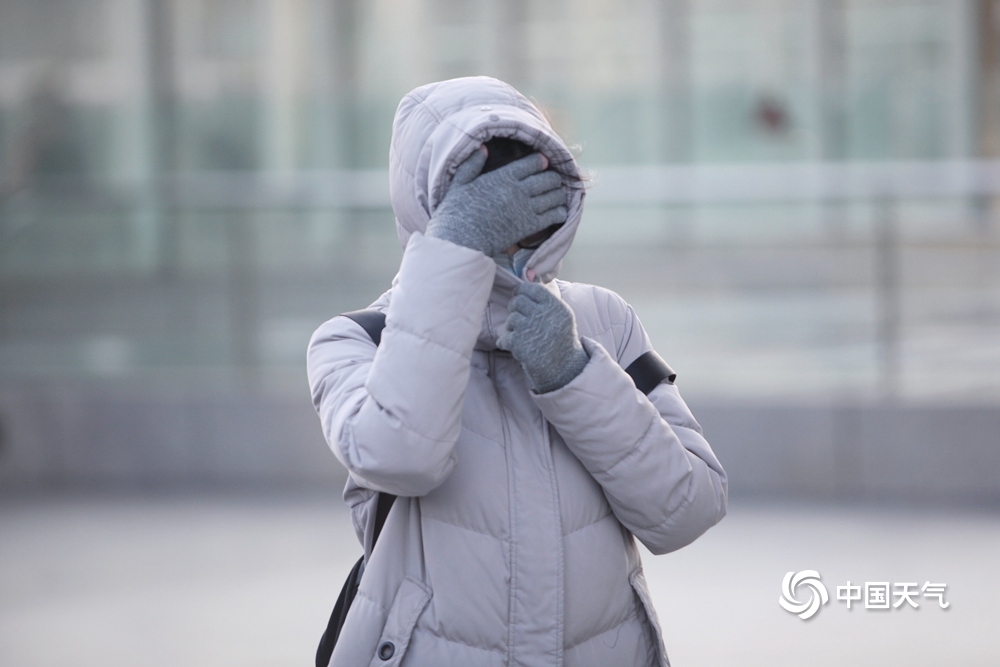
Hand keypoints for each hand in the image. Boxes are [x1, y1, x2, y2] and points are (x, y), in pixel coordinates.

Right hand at [425, 147, 567, 256]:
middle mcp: (518, 190)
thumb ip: (471, 164)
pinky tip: (559, 212)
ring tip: (557, 194)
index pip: (533, 162)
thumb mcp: (459, 183)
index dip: (541, 161)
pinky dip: (560, 212)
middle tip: (553, 180)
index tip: (543, 162)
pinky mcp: (528, 227)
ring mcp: (525, 209)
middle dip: (553, 178)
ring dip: (558, 194)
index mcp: (503, 176)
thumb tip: (482, 148)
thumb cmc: (455, 212)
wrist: (460, 241)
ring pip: (554, 196)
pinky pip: (552, 216)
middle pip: (548, 179)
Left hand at [497, 282, 588, 392]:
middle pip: (518, 302)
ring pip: (511, 320)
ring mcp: (532, 331)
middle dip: (514, 308)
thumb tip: (530, 274)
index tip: (519, 296)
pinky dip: (506, 342)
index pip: (532, 289)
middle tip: (519, 317)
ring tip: (521, 334)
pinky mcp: (521, 346)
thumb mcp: (558, 313)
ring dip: (512, 327)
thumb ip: (544, 294)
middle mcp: (545, 316)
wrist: (563, 368)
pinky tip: (513, 345)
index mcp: (555, 306)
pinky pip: (505, 337)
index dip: (521, 291)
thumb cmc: (559, 337)